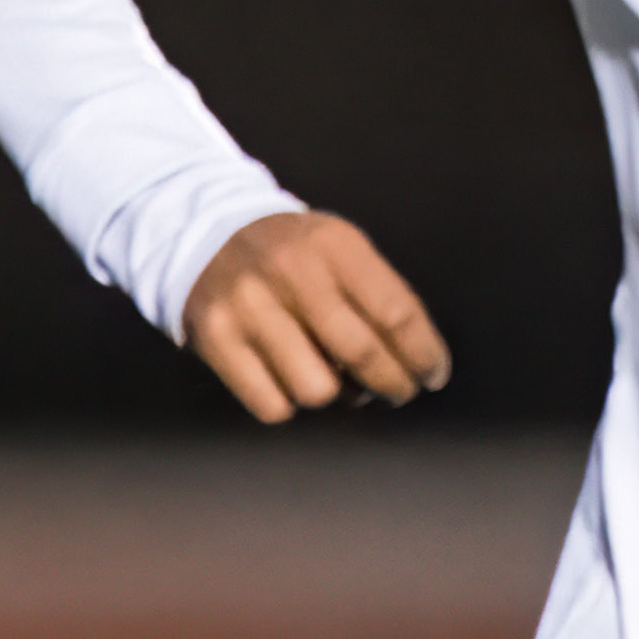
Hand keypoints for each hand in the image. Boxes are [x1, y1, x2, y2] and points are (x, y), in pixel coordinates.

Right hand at [182, 210, 448, 422]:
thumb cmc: (293, 254)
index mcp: (334, 244)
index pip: (397, 313)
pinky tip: (290, 380)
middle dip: (393, 385)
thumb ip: (380, 295)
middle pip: (362, 354)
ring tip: (334, 379)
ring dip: (335, 395)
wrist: (206, 233)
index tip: (432, 375)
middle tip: (397, 390)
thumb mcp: (341, 250)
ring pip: (317, 389)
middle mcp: (290, 271)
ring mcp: (248, 305)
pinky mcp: (215, 337)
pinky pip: (272, 405)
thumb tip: (417, 362)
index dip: (424, 355)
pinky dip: (289, 403)